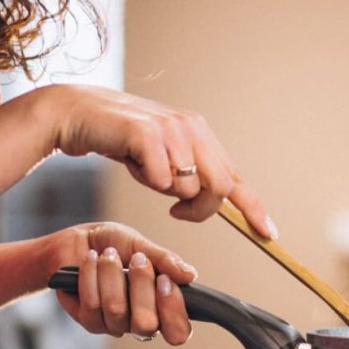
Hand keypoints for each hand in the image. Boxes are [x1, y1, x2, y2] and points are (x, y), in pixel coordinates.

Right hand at [34, 84, 274, 232]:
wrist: (79, 115)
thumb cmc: (121, 140)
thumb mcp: (163, 157)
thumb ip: (187, 175)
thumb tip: (211, 204)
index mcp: (200, 133)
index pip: (234, 176)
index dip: (253, 208)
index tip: (268, 233)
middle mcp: (192, 127)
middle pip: (219, 187)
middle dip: (200, 210)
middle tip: (176, 212)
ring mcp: (172, 129)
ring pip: (188, 187)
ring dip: (162, 190)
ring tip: (142, 168)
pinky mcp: (148, 133)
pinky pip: (161, 180)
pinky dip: (145, 180)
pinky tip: (131, 161)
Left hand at [46, 222, 195, 344]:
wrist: (78, 240)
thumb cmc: (113, 244)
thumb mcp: (142, 245)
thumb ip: (165, 261)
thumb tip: (190, 275)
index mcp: (161, 306)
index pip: (178, 332)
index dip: (173, 311)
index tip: (165, 281)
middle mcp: (139, 321)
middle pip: (146, 325)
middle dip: (141, 286)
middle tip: (138, 260)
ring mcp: (113, 324)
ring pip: (116, 310)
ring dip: (113, 275)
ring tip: (108, 254)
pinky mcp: (88, 320)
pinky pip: (92, 304)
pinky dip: (92, 275)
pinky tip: (91, 260)